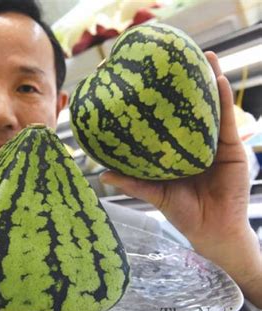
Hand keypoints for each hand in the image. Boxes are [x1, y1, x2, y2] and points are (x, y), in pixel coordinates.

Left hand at [100, 52, 261, 305]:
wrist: (211, 230)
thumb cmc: (182, 212)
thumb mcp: (153, 193)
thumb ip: (131, 182)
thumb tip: (102, 174)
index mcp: (177, 150)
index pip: (169, 120)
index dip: (162, 100)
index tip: (150, 79)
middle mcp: (196, 143)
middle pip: (192, 109)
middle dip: (187, 84)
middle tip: (176, 58)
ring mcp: (215, 144)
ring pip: (213, 108)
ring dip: (210, 81)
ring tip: (203, 56)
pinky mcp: (233, 149)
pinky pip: (228, 121)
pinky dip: (224, 100)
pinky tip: (218, 80)